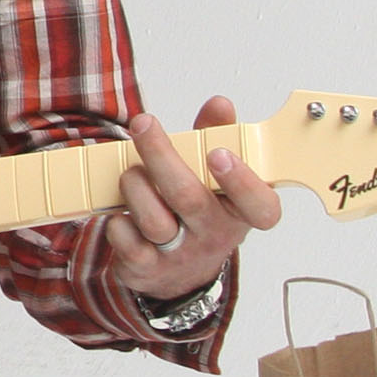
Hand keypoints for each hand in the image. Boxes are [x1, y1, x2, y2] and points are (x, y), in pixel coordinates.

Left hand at [110, 96, 282, 303]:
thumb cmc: (199, 210)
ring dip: (134, 185)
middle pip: (189, 198)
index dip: (242, 181)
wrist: (180, 273)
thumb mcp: (214, 176)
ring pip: (153, 219)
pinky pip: (125, 240)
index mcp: (240, 211)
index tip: (219, 153)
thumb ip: (217, 137)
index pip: (260, 206)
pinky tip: (118, 212)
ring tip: (130, 172)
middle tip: (144, 124)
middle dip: (161, 156)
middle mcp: (214, 234)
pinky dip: (116, 221)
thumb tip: (220, 104)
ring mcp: (180, 254)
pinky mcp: (146, 267)